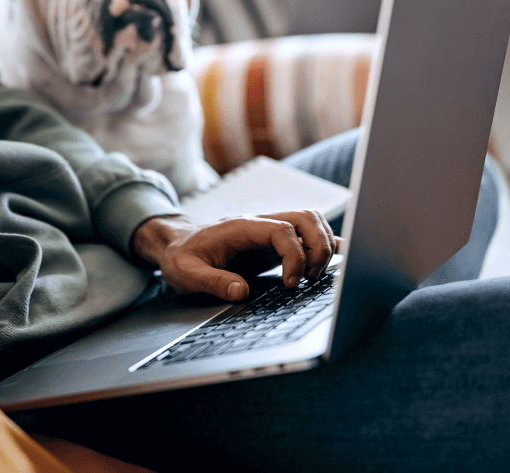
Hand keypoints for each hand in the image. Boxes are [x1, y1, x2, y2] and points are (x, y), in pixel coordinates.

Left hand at [132, 211, 341, 300]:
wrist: (176, 244)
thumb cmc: (181, 256)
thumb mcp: (187, 273)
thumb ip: (213, 281)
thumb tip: (242, 291)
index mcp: (240, 227)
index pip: (282, 230)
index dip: (294, 257)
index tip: (291, 284)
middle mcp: (259, 223)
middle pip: (306, 218)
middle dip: (318, 248)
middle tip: (308, 280)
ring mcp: (269, 230)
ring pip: (311, 221)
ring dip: (322, 246)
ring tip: (312, 277)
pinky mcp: (274, 241)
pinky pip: (306, 233)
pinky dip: (323, 244)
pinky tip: (333, 260)